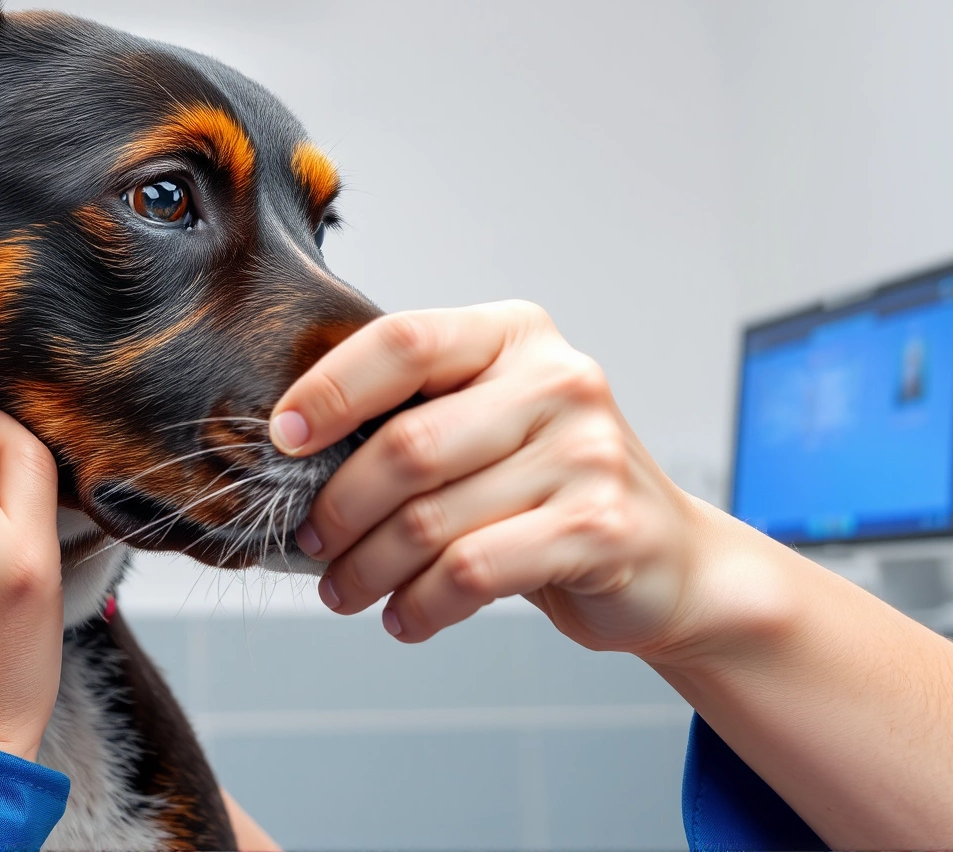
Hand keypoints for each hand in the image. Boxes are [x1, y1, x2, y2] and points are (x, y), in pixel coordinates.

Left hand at [274, 300, 952, 847]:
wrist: (668, 557)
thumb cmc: (548, 486)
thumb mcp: (485, 424)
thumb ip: (411, 414)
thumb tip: (289, 446)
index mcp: (514, 335)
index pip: (403, 342)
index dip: (330, 390)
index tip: (284, 438)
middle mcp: (559, 379)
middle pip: (406, 444)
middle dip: (339, 507)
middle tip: (312, 541)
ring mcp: (588, 452)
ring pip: (430, 520)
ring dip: (369, 569)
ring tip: (347, 590)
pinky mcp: (601, 527)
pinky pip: (472, 572)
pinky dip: (422, 605)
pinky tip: (407, 617)